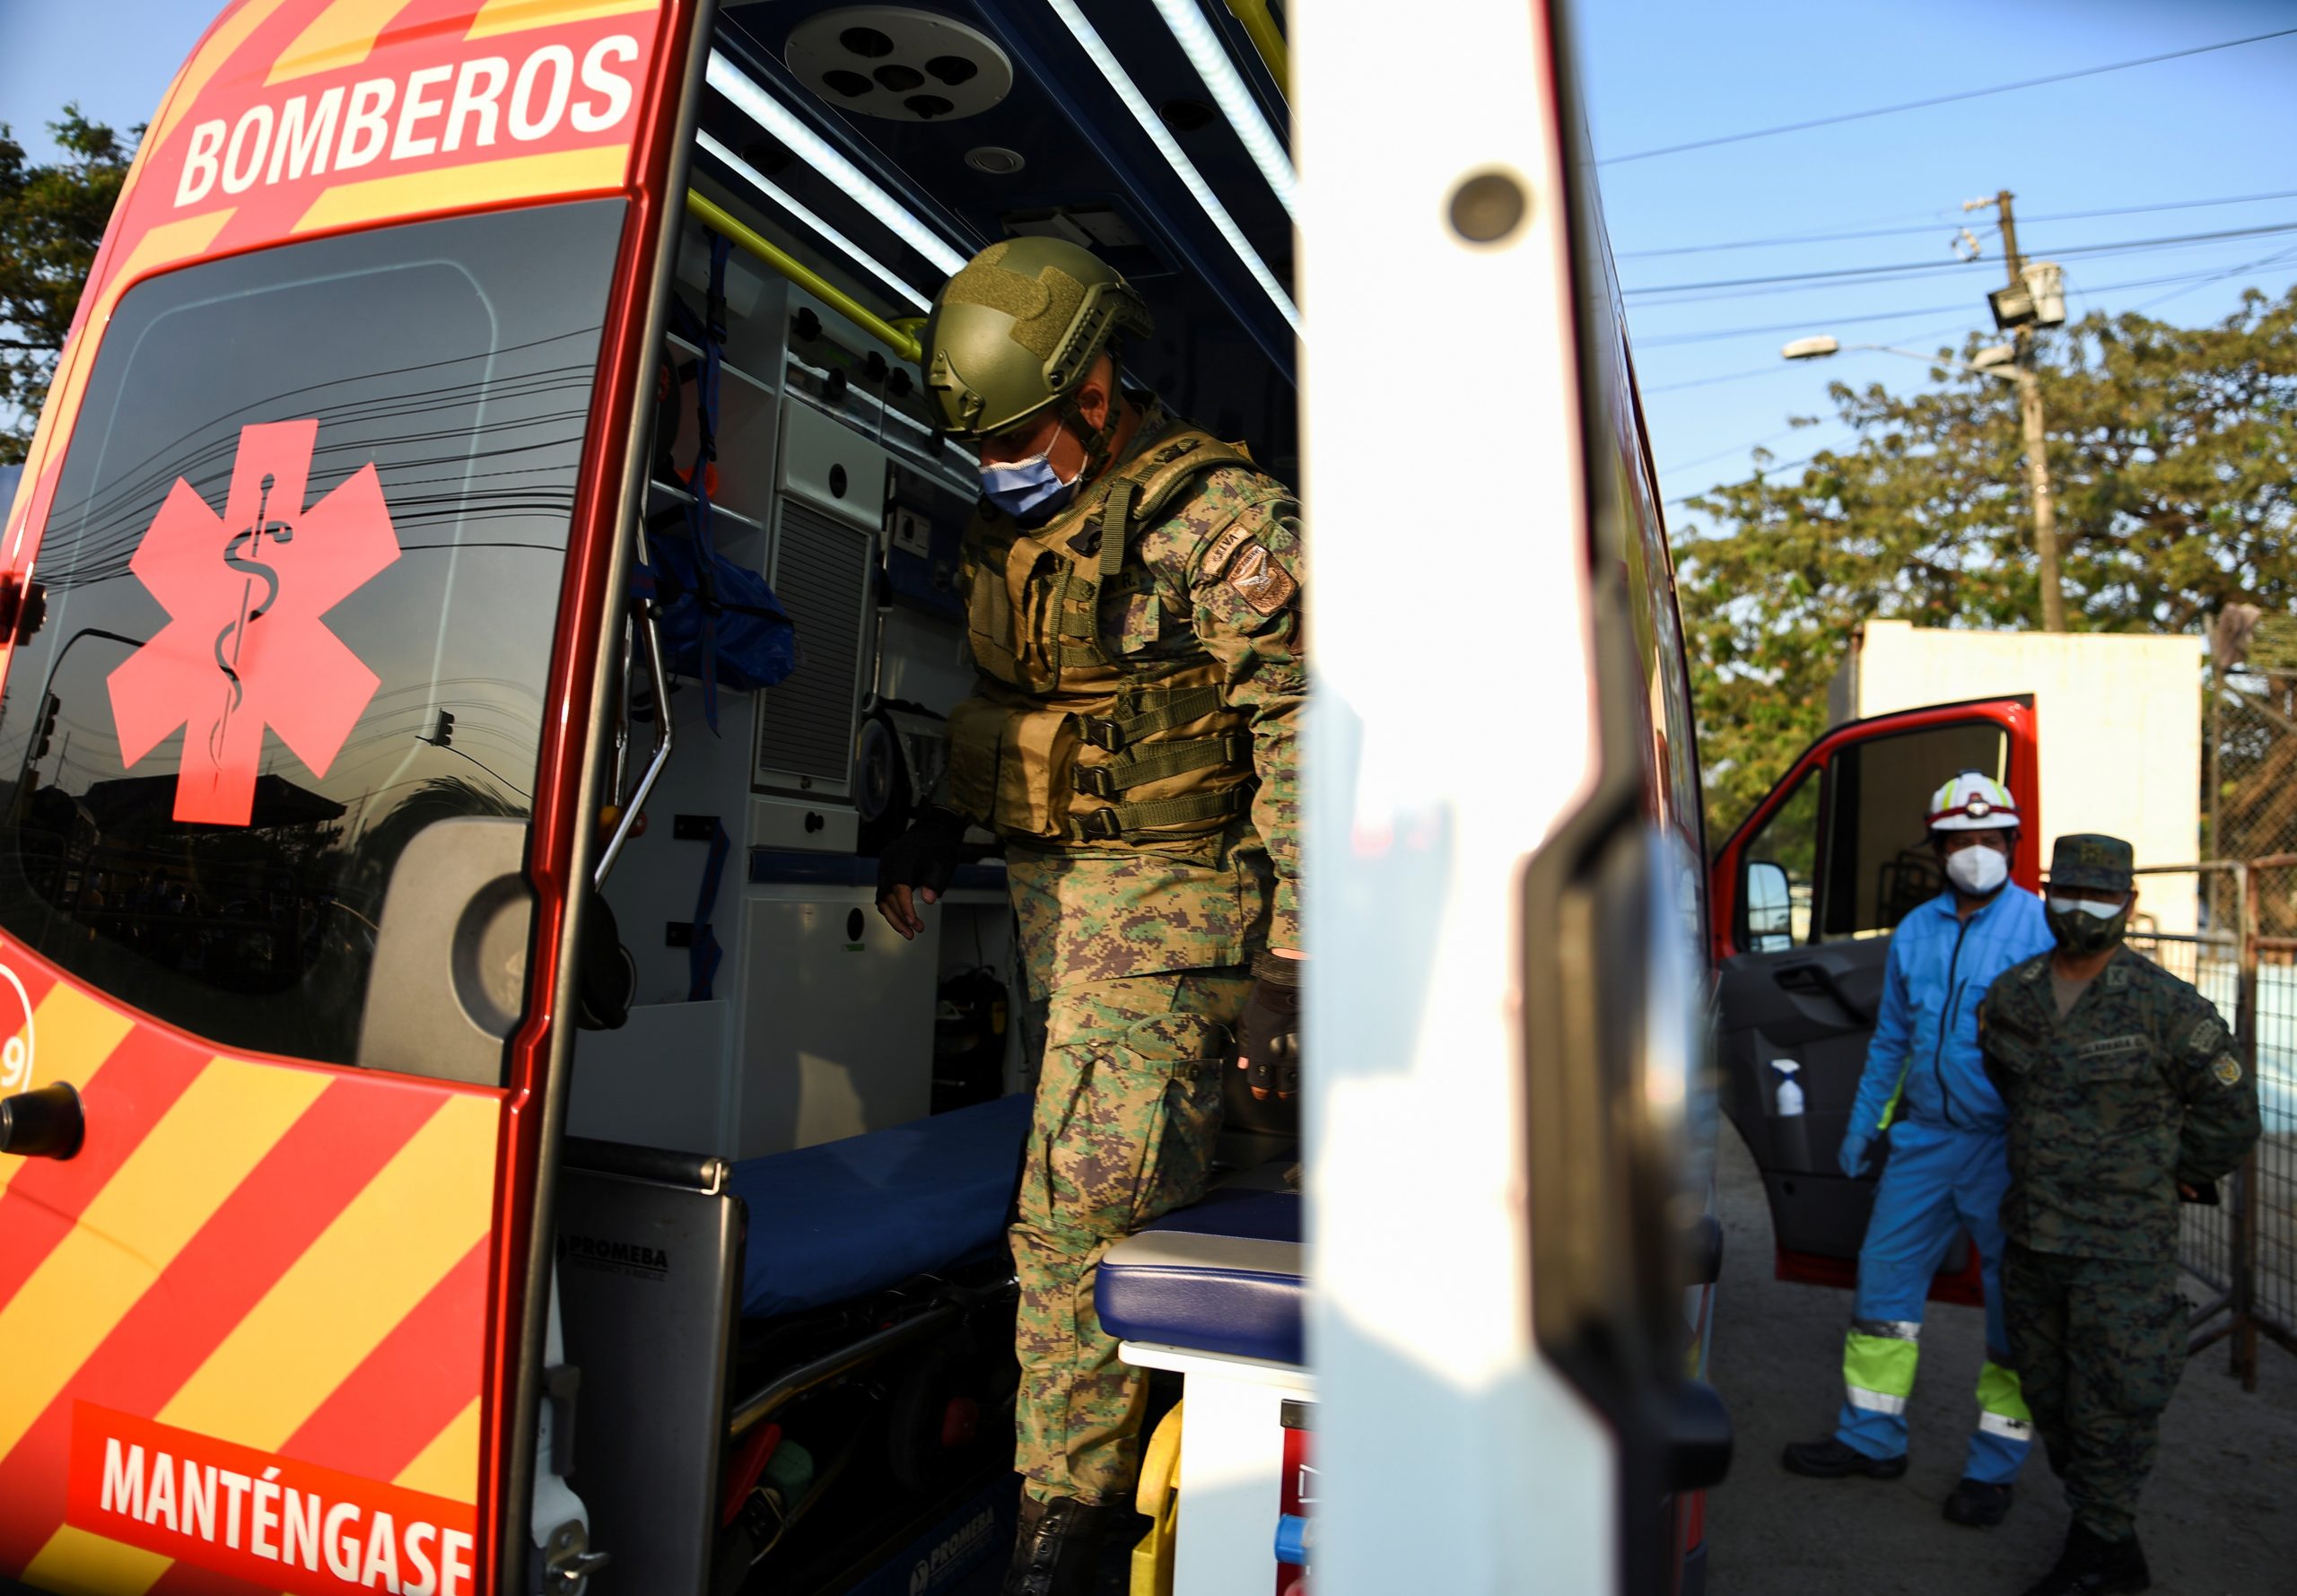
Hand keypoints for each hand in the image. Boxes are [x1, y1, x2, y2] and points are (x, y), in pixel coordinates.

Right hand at [874, 807, 967, 939]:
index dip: (904, 906)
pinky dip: (893, 908)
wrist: (930, 833)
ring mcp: (884, 868)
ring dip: (895, 917)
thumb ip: (934, 882)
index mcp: (902, 860)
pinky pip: (884, 893)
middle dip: (899, 917)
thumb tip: (929, 900)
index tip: (912, 922)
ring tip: (910, 931)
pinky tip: (904, 919)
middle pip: (887, 896)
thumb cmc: (937, 848)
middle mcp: (888, 864)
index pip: (899, 887)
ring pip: (883, 898)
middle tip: (913, 933)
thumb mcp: (943, 864)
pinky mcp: (886, 873)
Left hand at [1236, 950, 1301, 1101]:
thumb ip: (1244, 1047)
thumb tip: (1243, 1065)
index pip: (1261, 1084)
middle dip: (1280, 1091)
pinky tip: (1301, 1067)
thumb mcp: (1246, 1023)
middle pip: (1283, 1087)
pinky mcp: (1311, 1044)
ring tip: (1289, 1082)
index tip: (1261, 1092)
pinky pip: (1308, 1063)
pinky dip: (1304, 1068)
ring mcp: (1299, 1051)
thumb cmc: (1262, 1003)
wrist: (1287, 986)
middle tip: (1278, 1092)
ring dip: (1293, 1083)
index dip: (1260, 1091)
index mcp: (1262, 1054)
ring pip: (1299, 1078)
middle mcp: (1282, 1057)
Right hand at [1837, 1128, 1874, 1179]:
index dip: (1855, 1171)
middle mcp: (1845, 1158)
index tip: (1863, 1167)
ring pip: (1856, 1167)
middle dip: (1860, 1168)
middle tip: (1868, 1163)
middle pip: (1851, 1169)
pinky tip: (1868, 1161)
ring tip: (1868, 1162)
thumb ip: (1852, 1166)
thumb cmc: (1856, 1142)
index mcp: (1842, 1157)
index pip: (1847, 1170)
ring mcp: (1851, 1156)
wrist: (1861, 1131)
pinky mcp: (1856, 1154)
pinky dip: (1863, 1164)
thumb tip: (1851, 1177)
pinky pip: (1859, 1163)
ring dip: (1863, 1166)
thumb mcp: (1854, 1155)